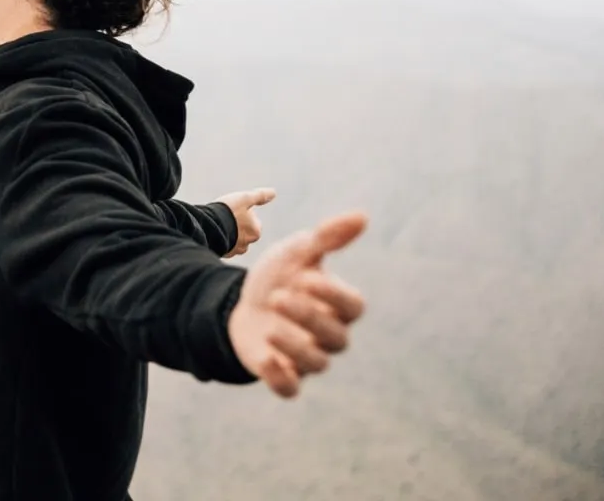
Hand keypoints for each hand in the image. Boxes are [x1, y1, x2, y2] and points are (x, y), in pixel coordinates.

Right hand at [215, 187, 276, 256]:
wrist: (207, 226)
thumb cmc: (228, 211)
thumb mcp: (245, 198)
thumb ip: (260, 196)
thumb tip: (273, 192)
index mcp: (256, 232)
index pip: (254, 221)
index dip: (244, 213)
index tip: (234, 209)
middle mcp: (247, 244)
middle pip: (244, 232)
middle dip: (237, 225)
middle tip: (226, 216)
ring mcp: (234, 250)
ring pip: (234, 240)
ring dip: (229, 233)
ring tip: (218, 224)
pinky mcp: (223, 254)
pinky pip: (224, 246)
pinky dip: (221, 240)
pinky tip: (214, 233)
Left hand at [227, 210, 366, 398]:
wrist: (242, 301)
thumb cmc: (281, 276)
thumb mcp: (298, 252)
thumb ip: (327, 237)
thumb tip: (362, 216)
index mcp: (336, 305)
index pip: (352, 307)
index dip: (334, 294)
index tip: (307, 277)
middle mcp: (327, 334)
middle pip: (337, 338)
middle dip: (309, 318)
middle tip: (278, 297)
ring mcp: (306, 356)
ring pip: (317, 364)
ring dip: (295, 347)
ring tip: (269, 326)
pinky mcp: (282, 372)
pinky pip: (291, 388)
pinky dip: (281, 379)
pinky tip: (266, 358)